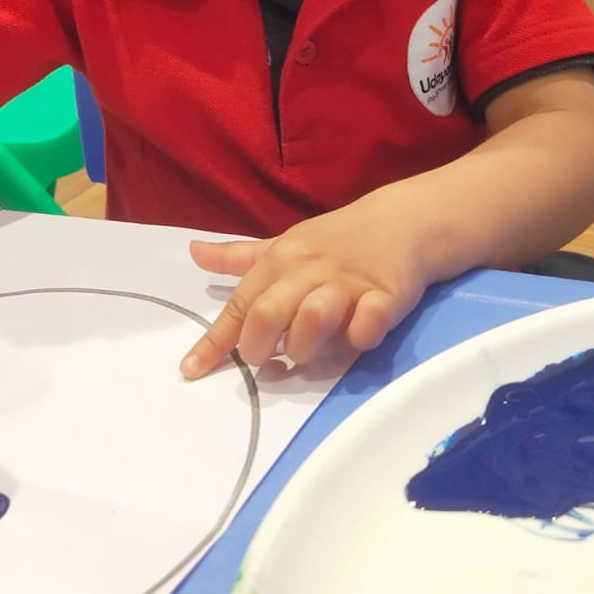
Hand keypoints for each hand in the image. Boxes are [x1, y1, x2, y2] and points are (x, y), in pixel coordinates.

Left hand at [180, 192, 428, 379]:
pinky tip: (355, 338)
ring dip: (304, 347)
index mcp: (281, 259)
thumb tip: (193, 253)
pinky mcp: (386, 295)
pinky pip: (367, 323)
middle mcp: (310, 270)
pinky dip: (357, 337)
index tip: (191, 371)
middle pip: (269, 313)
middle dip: (258, 347)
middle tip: (265, 361)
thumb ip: (239, 257)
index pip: (240, 304)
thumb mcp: (283, 244)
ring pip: (314, 317)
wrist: (402, 221)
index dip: (214, 341)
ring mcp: (348, 283)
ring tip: (306, 354)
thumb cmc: (335, 240)